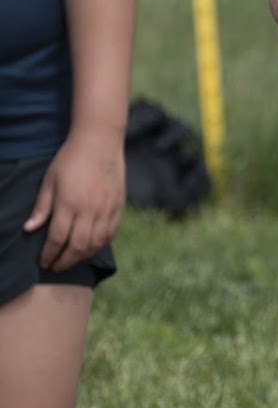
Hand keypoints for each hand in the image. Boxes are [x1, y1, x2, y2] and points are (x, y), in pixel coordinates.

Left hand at [23, 135, 124, 268]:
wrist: (100, 141)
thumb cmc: (70, 159)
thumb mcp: (50, 180)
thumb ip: (41, 207)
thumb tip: (29, 229)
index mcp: (69, 203)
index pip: (57, 239)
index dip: (49, 254)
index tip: (44, 262)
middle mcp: (89, 209)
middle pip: (77, 246)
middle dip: (65, 261)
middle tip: (56, 266)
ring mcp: (106, 208)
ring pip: (95, 243)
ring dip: (83, 256)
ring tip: (73, 259)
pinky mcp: (118, 205)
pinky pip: (111, 233)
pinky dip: (101, 244)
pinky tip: (92, 246)